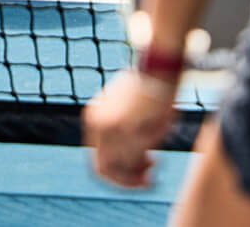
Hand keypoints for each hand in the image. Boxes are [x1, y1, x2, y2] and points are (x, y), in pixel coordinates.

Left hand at [83, 70, 178, 189]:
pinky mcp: (127, 129)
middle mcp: (97, 124)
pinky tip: (155, 158)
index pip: (97, 156)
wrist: (156, 70)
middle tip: (148, 179)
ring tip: (152, 169)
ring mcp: (110, 127)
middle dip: (125, 180)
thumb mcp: (125, 108)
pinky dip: (143, 165)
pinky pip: (133, 159)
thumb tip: (130, 159)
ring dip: (135, 177)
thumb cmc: (146, 89)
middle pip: (102, 168)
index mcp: (93, 117)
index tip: (136, 169)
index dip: (116, 171)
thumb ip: (119, 130)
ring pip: (116, 169)